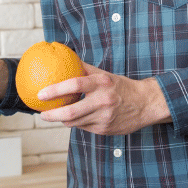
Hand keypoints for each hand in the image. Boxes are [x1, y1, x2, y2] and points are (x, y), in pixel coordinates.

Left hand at [38, 63, 171, 134]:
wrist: (145, 104)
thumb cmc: (120, 86)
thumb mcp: (104, 74)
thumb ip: (84, 68)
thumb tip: (64, 58)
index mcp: (101, 83)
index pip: (74, 85)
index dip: (55, 90)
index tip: (41, 93)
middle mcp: (103, 101)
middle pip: (71, 112)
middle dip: (52, 115)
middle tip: (42, 113)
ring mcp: (104, 118)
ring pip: (75, 123)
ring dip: (62, 120)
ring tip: (53, 116)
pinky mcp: (105, 130)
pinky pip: (84, 127)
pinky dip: (77, 123)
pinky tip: (73, 119)